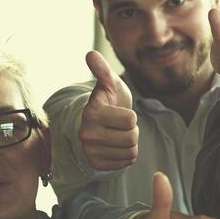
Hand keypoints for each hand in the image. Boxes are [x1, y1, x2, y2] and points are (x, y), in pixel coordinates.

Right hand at [80, 50, 138, 170]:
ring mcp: (90, 151)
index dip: (131, 115)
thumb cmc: (109, 102)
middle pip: (131, 138)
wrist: (99, 124)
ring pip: (130, 151)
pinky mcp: (96, 164)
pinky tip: (116, 146)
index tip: (119, 112)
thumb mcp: (109, 85)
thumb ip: (103, 70)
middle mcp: (87, 134)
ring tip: (118, 134)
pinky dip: (126, 155)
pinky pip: (126, 163)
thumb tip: (90, 54)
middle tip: (121, 125)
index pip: (131, 120)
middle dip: (132, 131)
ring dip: (130, 143)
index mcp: (91, 113)